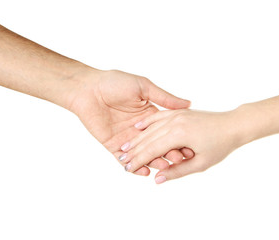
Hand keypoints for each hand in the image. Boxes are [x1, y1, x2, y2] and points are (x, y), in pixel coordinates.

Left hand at [67, 69, 192, 174]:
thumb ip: (164, 98)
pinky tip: (144, 172)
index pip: (166, 131)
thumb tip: (188, 104)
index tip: (189, 145)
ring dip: (154, 162)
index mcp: (149, 116)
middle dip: (168, 152)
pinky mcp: (113, 146)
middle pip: (157, 145)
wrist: (88, 88)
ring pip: (143, 154)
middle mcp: (140, 130)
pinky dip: (134, 167)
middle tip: (179, 160)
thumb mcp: (143, 87)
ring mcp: (127, 139)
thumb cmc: (115, 82)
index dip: (177, 138)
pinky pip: (125, 160)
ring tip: (163, 167)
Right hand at [120, 109, 248, 182]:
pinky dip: (147, 122)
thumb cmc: (220, 146)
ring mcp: (176, 115)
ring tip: (125, 147)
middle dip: (134, 151)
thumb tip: (157, 180)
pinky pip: (159, 116)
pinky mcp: (179, 112)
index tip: (127, 169)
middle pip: (148, 138)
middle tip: (121, 160)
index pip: (152, 150)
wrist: (233, 125)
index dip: (138, 160)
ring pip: (151, 127)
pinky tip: (138, 127)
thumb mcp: (200, 163)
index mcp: (179, 135)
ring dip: (137, 138)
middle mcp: (175, 122)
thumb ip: (177, 171)